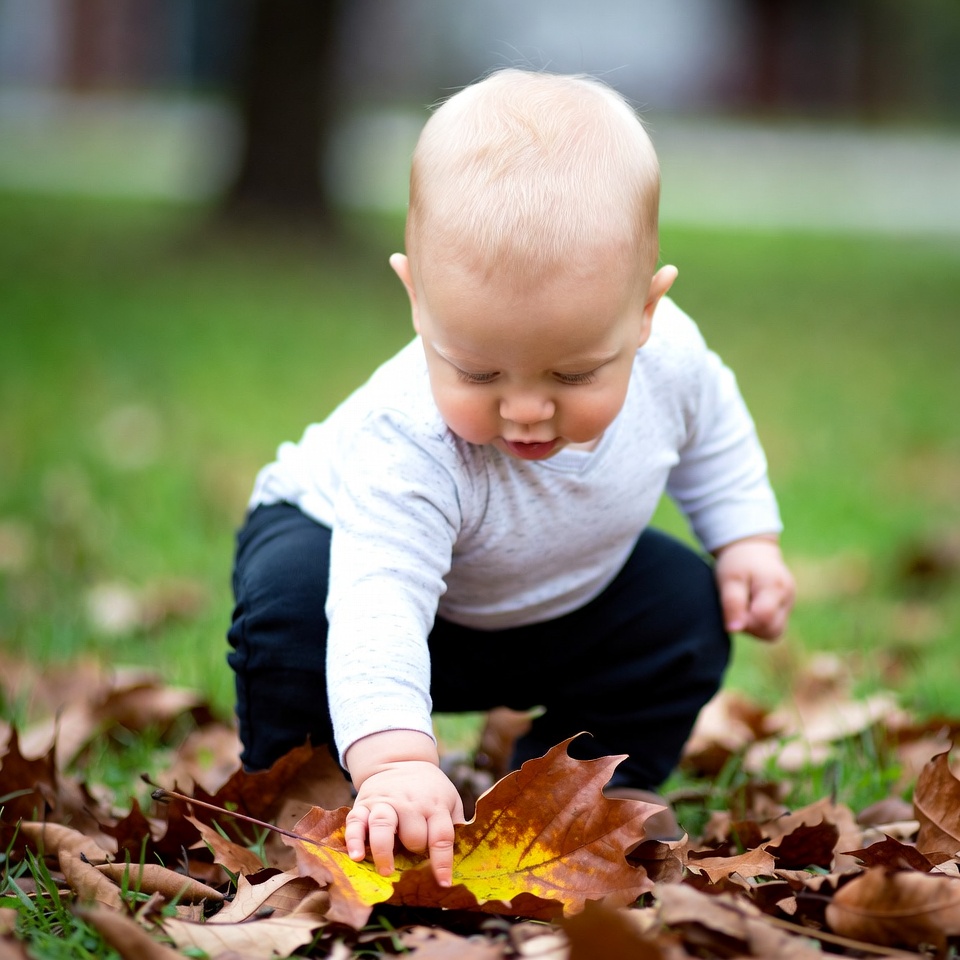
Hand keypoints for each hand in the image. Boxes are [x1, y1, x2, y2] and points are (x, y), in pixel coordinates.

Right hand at [344, 731, 464, 886]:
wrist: (400, 761)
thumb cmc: (429, 789)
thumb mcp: (449, 799)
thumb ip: (455, 825)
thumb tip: (464, 858)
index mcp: (434, 804)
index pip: (441, 835)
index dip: (442, 862)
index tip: (443, 883)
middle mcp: (409, 802)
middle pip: (412, 834)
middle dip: (414, 850)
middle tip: (413, 856)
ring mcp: (384, 802)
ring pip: (383, 825)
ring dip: (383, 850)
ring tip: (386, 871)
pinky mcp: (363, 804)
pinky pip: (355, 822)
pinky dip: (354, 840)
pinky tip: (357, 857)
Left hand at [713, 536, 794, 639]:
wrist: (753, 550)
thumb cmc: (738, 563)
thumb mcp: (729, 579)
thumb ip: (732, 604)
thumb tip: (734, 630)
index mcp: (775, 587)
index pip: (763, 619)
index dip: (744, 620)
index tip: (733, 607)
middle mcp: (788, 598)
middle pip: (771, 631)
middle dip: (750, 626)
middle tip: (737, 607)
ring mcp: (790, 604)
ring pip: (774, 633)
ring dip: (755, 627)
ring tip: (744, 607)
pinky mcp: (786, 609)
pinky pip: (774, 628)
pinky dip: (760, 625)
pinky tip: (750, 610)